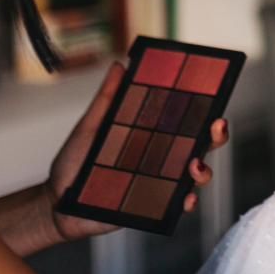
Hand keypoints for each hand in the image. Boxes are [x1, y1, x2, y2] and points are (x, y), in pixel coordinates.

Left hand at [45, 62, 230, 241]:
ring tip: (194, 165)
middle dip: (217, 135)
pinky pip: (179, 206)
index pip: (185, 121)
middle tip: (216, 126)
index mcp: (151, 136)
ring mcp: (160, 184)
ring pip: (196, 176)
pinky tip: (186, 197)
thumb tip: (120, 66)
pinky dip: (188, 202)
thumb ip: (107, 98)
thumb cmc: (73, 163)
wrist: (57, 202)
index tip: (212, 100)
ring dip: (204, 170)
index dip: (204, 110)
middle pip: (201, 145)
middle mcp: (161, 159)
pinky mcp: (153, 207)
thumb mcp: (90, 126)